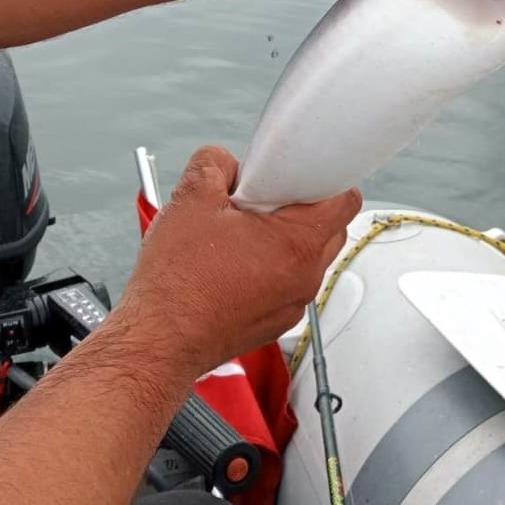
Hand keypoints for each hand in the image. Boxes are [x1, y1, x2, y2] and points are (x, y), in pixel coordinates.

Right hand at [117, 146, 360, 385]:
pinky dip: (270, 268)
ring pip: (307, 257)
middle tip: (261, 200)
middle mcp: (304, 277)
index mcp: (297, 243)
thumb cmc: (178, 285)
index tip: (298, 173)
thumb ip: (214, 164)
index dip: (323, 177)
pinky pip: (286, 283)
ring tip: (240, 233)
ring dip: (284, 238)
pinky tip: (233, 263)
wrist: (160, 340)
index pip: (344, 199)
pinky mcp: (276, 320)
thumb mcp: (190, 200)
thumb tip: (225, 164)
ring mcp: (292, 303)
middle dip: (301, 205)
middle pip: (329, 227)